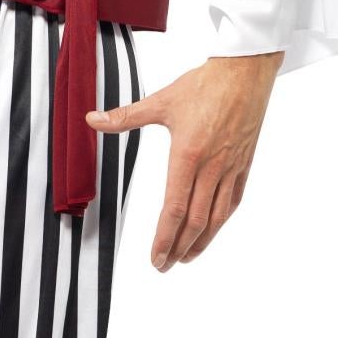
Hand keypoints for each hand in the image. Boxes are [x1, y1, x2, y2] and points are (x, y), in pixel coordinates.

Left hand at [87, 51, 283, 268]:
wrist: (246, 70)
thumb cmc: (204, 84)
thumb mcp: (160, 100)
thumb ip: (125, 116)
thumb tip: (91, 120)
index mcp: (188, 154)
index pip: (175, 207)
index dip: (164, 237)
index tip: (155, 257)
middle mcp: (212, 166)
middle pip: (196, 220)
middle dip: (178, 247)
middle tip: (164, 266)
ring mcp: (231, 167)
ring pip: (217, 216)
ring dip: (201, 241)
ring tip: (186, 258)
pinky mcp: (245, 163)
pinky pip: (233, 200)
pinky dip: (221, 220)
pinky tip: (212, 229)